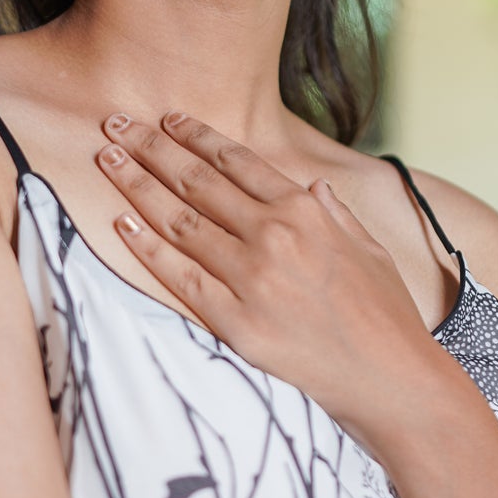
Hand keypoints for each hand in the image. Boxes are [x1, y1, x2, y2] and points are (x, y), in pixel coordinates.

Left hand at [92, 110, 438, 430]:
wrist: (391, 378)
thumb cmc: (386, 315)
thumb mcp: (370, 248)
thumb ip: (336, 213)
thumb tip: (312, 185)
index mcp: (306, 211)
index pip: (236, 161)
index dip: (196, 136)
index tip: (167, 119)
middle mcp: (274, 235)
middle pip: (196, 181)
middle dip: (151, 148)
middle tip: (115, 126)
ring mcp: (251, 278)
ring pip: (178, 221)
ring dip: (137, 186)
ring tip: (106, 161)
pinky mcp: (235, 322)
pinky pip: (179, 278)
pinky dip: (146, 248)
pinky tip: (121, 224)